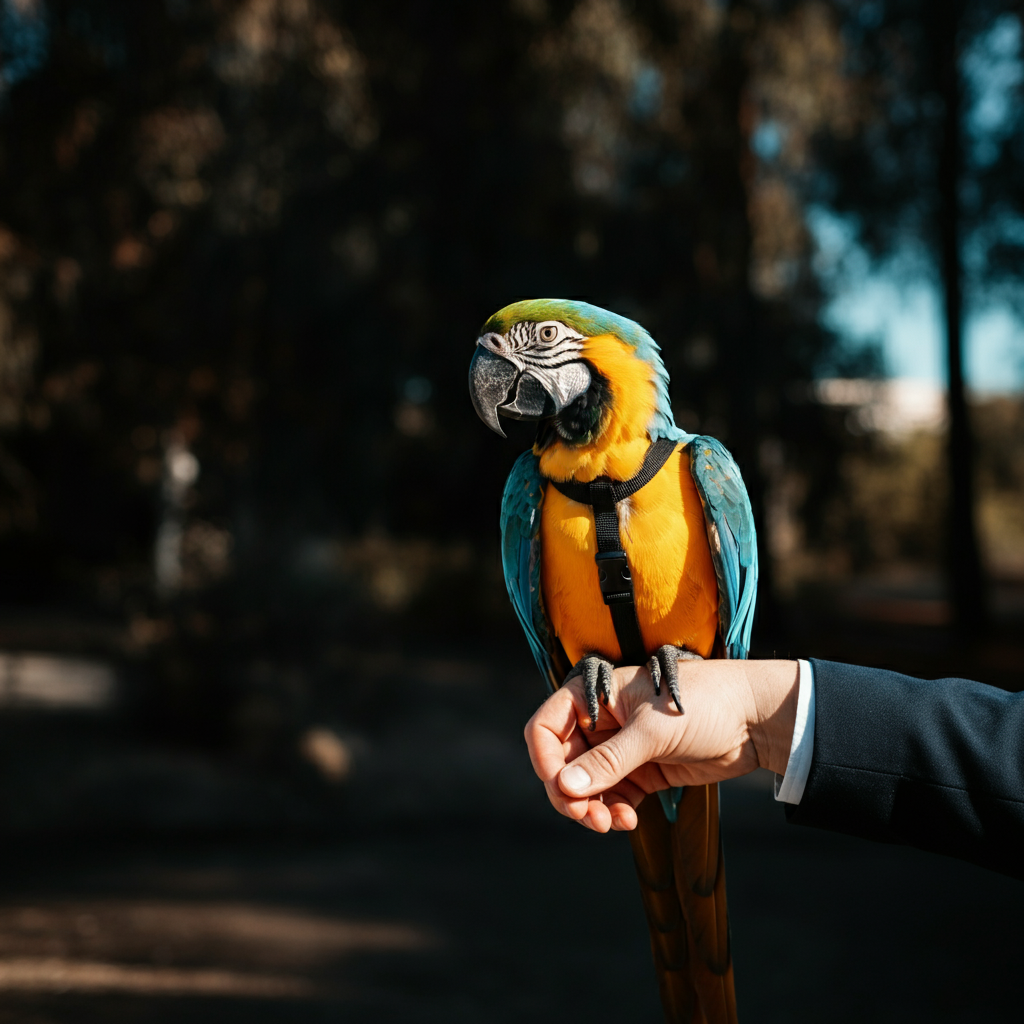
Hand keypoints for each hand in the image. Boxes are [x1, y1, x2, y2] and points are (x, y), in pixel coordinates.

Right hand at [524, 659, 798, 832]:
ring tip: (610, 825)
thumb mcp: (651, 732)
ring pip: (585, 786)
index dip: (545, 760)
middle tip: (586, 818)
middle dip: (569, 794)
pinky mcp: (641, 772)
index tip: (560, 787)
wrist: (755, 719)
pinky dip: (612, 813)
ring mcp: (620, 748)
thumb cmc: (705, 703)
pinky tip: (627, 822)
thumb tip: (564, 788)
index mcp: (594, 695)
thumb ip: (607, 762)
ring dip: (591, 809)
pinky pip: (611, 798)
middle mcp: (601, 721)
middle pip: (561, 763)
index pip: (546, 728)